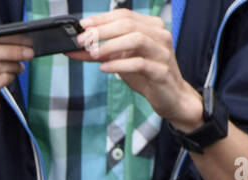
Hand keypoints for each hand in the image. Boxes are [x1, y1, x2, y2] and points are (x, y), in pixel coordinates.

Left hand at [69, 10, 200, 128]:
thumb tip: (76, 49)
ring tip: (93, 54)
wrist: (170, 96)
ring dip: (111, 46)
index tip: (82, 26)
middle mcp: (159, 35)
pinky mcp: (161, 71)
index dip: (102, 19)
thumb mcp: (121, 60)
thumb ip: (101, 53)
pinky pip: (139, 64)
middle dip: (102, 31)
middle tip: (82, 40)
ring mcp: (161, 52)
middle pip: (128, 24)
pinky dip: (119, 64)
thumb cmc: (145, 75)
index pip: (124, 15)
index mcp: (151, 27)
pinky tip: (104, 68)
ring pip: (136, 39)